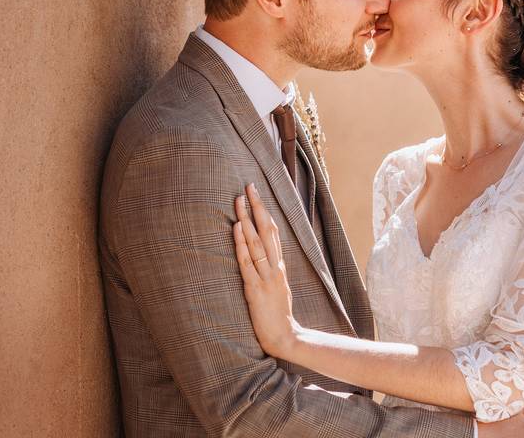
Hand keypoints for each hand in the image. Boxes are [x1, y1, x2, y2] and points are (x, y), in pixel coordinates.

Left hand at [233, 183, 299, 357]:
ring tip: (239, 200)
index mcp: (279, 267)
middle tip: (249, 186)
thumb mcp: (278, 289)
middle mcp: (275, 267)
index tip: (257, 195)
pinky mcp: (256, 288)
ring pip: (257, 241)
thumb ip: (272, 273)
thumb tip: (265, 259)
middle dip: (258, 206)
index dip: (265, 212)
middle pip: (267, 230)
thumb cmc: (279, 316)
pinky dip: (242, 243)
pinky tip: (238, 228)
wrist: (286, 337)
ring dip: (247, 218)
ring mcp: (266, 276)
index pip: (274, 233)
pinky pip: (248, 261)